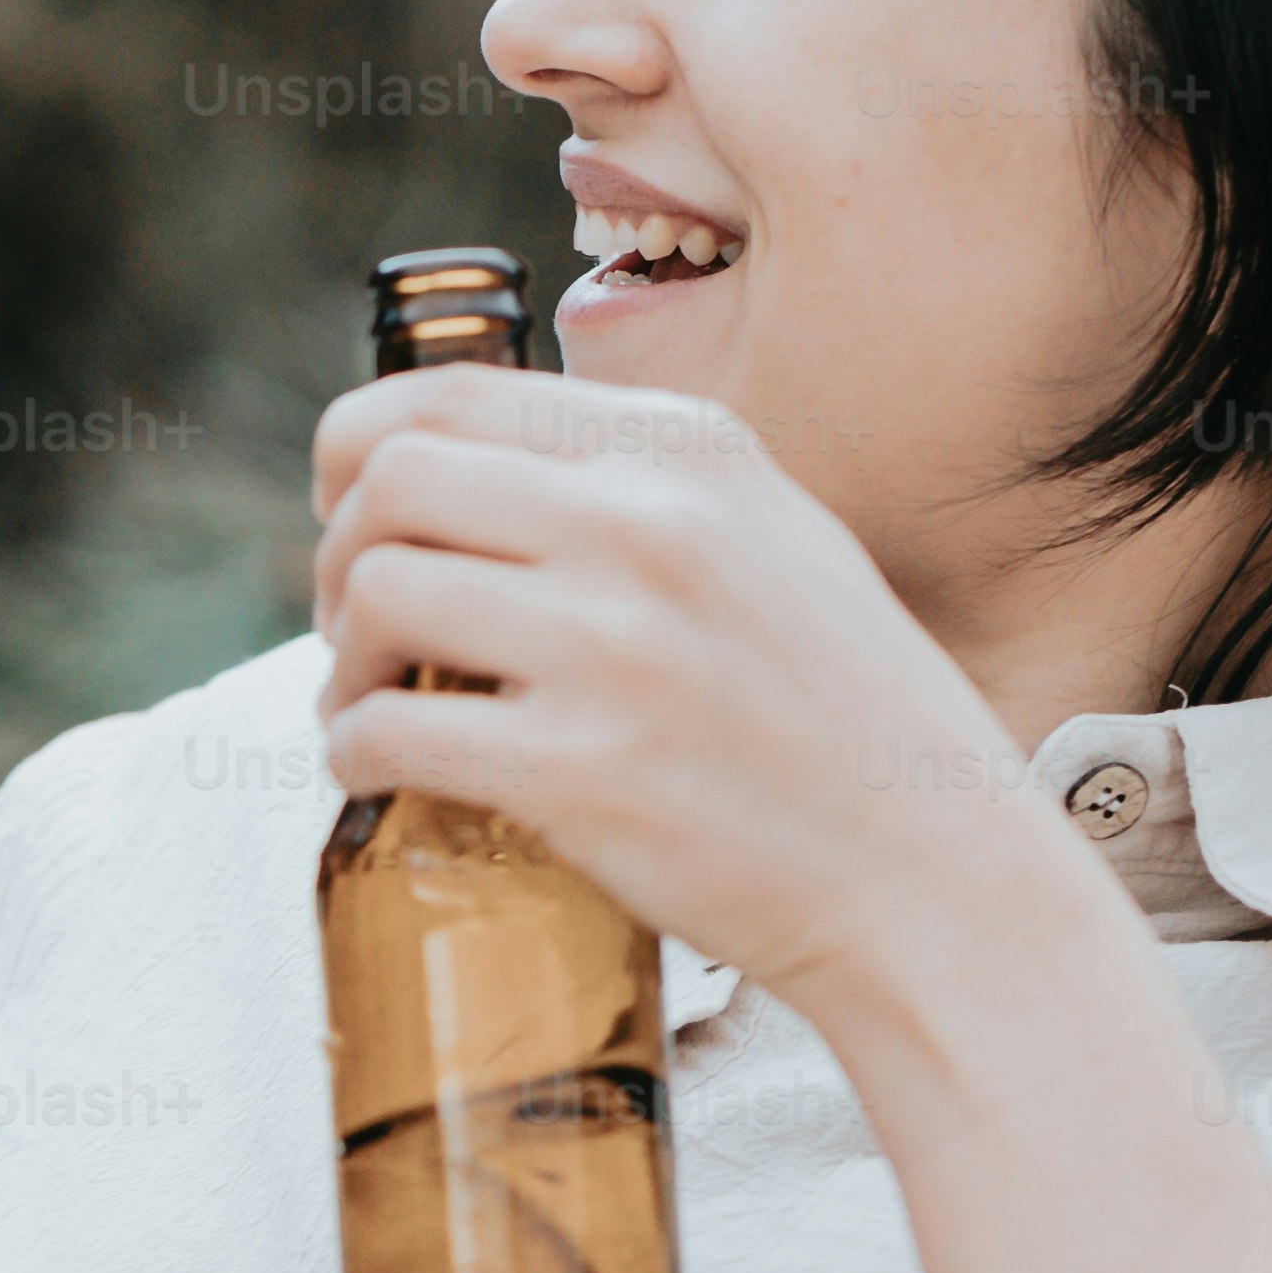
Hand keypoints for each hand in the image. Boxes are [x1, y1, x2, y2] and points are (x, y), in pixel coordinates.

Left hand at [306, 367, 1104, 1029]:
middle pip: (388, 480)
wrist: (935, 878)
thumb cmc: (851, 725)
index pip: (450, 394)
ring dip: (340, 658)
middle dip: (336, 553)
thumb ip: (650, 490)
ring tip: (372, 703)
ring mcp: (613, 646)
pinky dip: (351, 751)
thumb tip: (489, 475)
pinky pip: (388, 729)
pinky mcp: (580, 771)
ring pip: (377, 593)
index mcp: (689, 451)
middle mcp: (648, 524)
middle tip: (357, 627)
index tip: (356, 516)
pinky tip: (377, 772)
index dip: (361, 454)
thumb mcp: (776, 544)